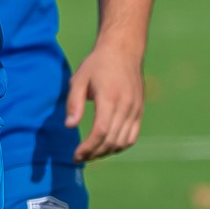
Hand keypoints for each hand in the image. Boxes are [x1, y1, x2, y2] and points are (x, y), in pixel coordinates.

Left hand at [68, 36, 146, 160]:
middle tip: (80, 158)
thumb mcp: (79, 79)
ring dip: (106, 152)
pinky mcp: (140, 110)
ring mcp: (135, 109)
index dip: (88, 147)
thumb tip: (70, 126)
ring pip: (123, 142)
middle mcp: (126, 105)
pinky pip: (132, 136)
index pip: (101, 131)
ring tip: (91, 153)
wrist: (124, 50)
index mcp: (110, 97)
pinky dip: (120, 146)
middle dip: (94, 153)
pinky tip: (107, 146)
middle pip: (111, 140)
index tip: (76, 155)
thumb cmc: (98, 64)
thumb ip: (73, 103)